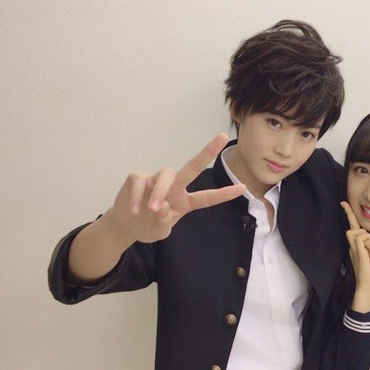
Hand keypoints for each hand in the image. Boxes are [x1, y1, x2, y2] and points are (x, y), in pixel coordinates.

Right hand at [107, 133, 245, 242]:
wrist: (125, 225)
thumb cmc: (148, 225)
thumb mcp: (160, 232)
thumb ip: (164, 222)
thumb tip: (162, 207)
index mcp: (185, 202)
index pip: (207, 197)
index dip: (224, 193)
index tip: (243, 188)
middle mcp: (174, 187)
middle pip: (192, 167)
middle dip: (208, 152)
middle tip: (223, 137)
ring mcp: (155, 180)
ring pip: (165, 175)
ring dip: (160, 191)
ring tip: (153, 208)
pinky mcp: (137, 178)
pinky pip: (141, 182)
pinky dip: (138, 197)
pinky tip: (134, 210)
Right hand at [341, 202, 369, 312]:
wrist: (367, 287)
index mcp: (356, 246)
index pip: (352, 227)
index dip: (348, 214)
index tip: (343, 202)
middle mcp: (353, 246)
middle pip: (352, 228)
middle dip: (352, 220)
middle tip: (355, 220)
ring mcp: (354, 249)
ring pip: (357, 232)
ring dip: (367, 236)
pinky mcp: (358, 252)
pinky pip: (361, 238)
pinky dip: (368, 241)